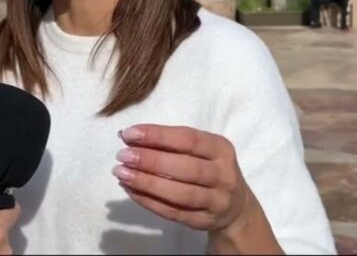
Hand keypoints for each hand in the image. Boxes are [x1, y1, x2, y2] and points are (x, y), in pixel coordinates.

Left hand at [113, 125, 254, 234]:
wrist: (235, 207)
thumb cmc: (208, 168)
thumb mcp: (199, 150)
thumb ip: (168, 142)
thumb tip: (127, 135)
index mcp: (221, 149)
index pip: (188, 139)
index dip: (157, 136)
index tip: (129, 133)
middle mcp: (223, 175)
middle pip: (185, 168)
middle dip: (150, 161)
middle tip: (123, 156)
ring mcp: (216, 201)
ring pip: (180, 194)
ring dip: (147, 183)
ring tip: (121, 173)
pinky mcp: (203, 221)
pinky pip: (173, 212)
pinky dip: (148, 201)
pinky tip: (130, 189)